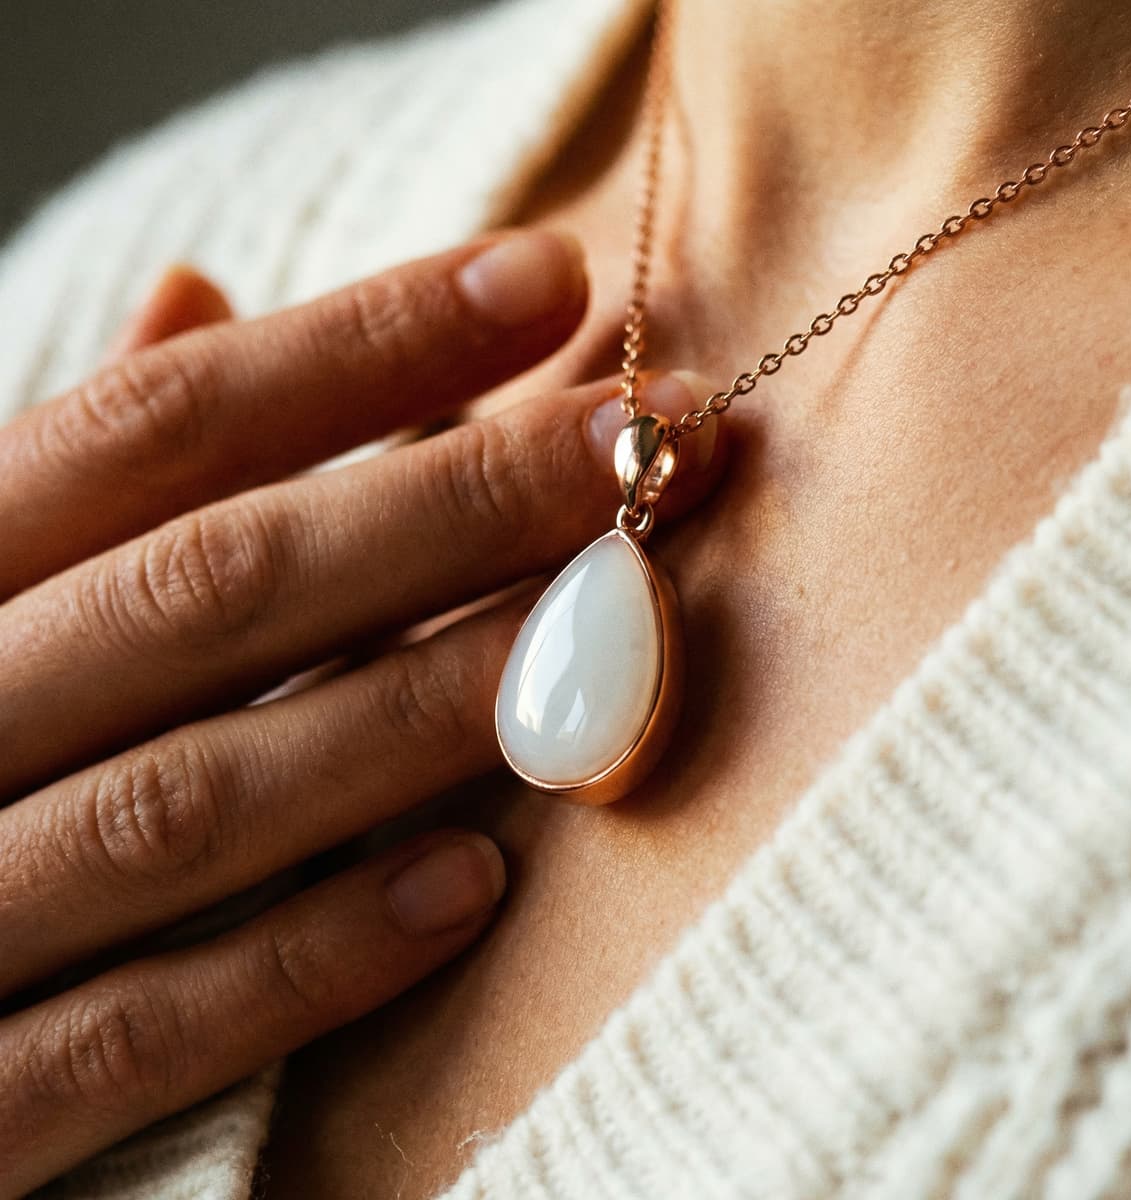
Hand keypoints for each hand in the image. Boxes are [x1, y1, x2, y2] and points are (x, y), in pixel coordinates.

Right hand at [0, 229, 722, 1194]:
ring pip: (202, 798)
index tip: (544, 278)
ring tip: (608, 641)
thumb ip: (79, 469)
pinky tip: (474, 884)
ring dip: (419, 712)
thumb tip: (199, 295)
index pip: (157, 424)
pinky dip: (311, 957)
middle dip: (450, 506)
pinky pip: (140, 1033)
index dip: (359, 344)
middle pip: (215, 586)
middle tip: (641, 437)